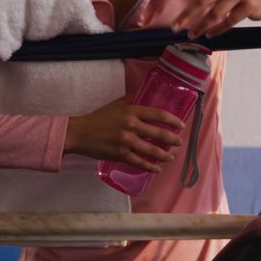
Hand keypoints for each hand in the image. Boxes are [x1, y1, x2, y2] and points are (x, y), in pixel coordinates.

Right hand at [64, 95, 184, 171]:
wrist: (79, 133)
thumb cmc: (98, 118)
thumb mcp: (116, 104)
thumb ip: (131, 99)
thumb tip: (143, 91)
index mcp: (132, 111)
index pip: (159, 114)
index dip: (173, 120)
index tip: (181, 125)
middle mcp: (131, 125)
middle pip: (159, 133)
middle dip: (173, 139)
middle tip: (179, 142)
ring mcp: (126, 141)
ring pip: (152, 150)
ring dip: (164, 155)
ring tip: (170, 157)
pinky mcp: (120, 154)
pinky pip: (140, 162)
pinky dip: (150, 166)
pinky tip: (157, 168)